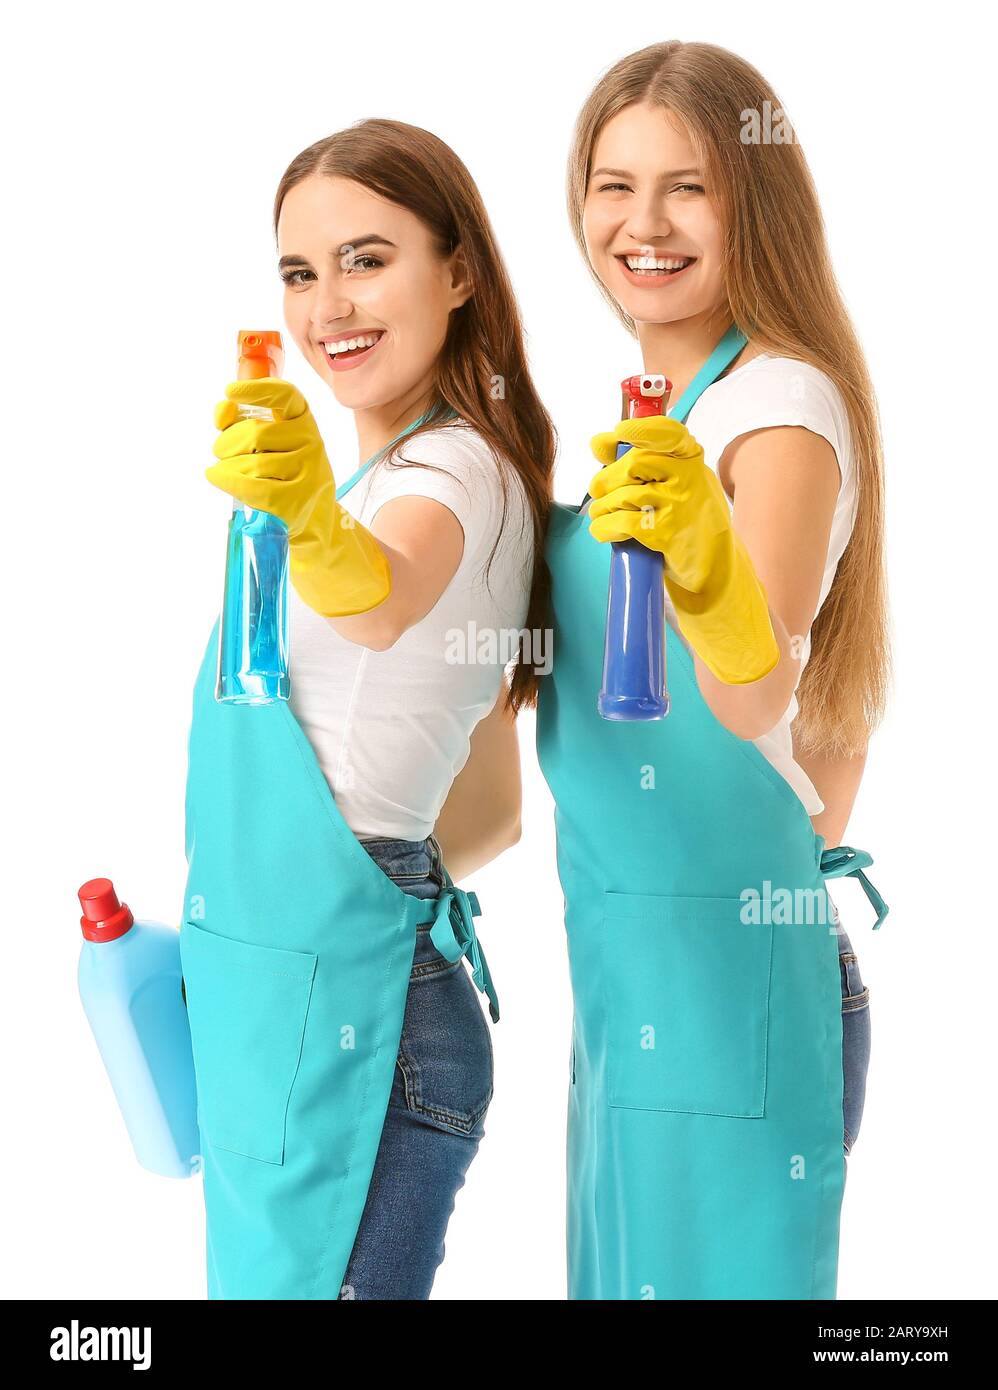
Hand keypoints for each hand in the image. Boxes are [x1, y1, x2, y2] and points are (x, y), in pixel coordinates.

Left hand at [206, 376, 390, 617]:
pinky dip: (226, 480)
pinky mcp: (295, 502)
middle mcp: (312, 444)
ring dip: (226, 466)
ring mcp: (308, 474)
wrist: (315, 526)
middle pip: (255, 433)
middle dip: (226, 442)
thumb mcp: (273, 445)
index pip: (286, 396)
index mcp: (305, 424)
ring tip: (226, 472)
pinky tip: (217, 477)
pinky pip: (251, 486)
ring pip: (250, 462)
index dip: (256, 390)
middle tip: (221, 452)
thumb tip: (223, 410)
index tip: (229, 392)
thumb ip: (245, 421)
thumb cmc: (285, 479)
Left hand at [586, 414, 779, 685]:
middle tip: (598, 491)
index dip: (636, 429)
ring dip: (602, 506)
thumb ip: (642, 460)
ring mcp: (678, 505)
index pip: (665, 431)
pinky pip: (622, 522)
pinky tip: (604, 532)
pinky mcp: (666, 534)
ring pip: (623, 494)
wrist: (716, 570)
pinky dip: (605, 527)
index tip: (615, 434)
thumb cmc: (689, 521)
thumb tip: (599, 443)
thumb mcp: (678, 483)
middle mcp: (688, 478)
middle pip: (633, 463)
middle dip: (606, 477)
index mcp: (691, 460)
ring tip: (601, 515)